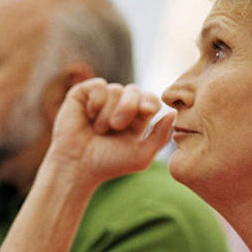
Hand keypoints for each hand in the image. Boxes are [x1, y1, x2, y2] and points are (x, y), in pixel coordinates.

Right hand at [46, 79, 174, 185]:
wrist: (77, 165)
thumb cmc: (109, 163)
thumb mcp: (142, 155)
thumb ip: (161, 136)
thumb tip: (174, 113)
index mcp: (137, 117)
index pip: (151, 100)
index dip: (149, 102)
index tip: (146, 110)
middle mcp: (121, 104)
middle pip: (135, 91)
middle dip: (128, 107)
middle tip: (117, 126)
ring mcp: (103, 98)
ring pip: (116, 89)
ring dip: (108, 112)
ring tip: (98, 130)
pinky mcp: (84, 93)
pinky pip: (99, 86)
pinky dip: (96, 103)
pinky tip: (88, 117)